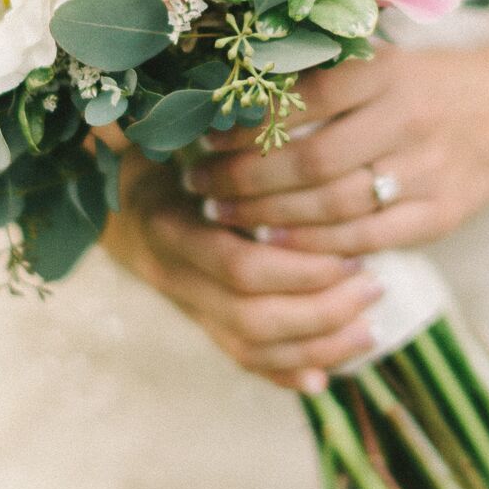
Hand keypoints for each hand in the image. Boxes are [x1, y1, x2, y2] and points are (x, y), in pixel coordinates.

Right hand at [97, 140, 381, 392]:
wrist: (114, 201)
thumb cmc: (156, 155)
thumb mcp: (168, 137)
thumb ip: (188, 132)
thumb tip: (198, 109)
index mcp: (171, 231)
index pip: (238, 266)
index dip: (297, 268)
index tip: (351, 253)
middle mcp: (177, 278)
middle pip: (251, 316)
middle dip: (319, 310)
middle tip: (374, 286)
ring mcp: (189, 307)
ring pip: (250, 346)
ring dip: (314, 344)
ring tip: (369, 330)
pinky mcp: (202, 323)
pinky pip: (242, 360)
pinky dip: (282, 374)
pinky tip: (324, 380)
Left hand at [183, 44, 488, 256]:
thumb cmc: (433, 82)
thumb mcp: (385, 60)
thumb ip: (325, 77)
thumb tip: (238, 98)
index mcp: (388, 73)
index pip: (304, 100)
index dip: (247, 122)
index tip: (204, 133)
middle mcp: (408, 120)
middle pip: (312, 160)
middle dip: (245, 178)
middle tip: (201, 183)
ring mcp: (428, 171)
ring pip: (335, 204)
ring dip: (270, 214)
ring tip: (225, 212)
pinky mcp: (442, 214)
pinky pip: (369, 238)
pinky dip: (319, 245)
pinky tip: (278, 243)